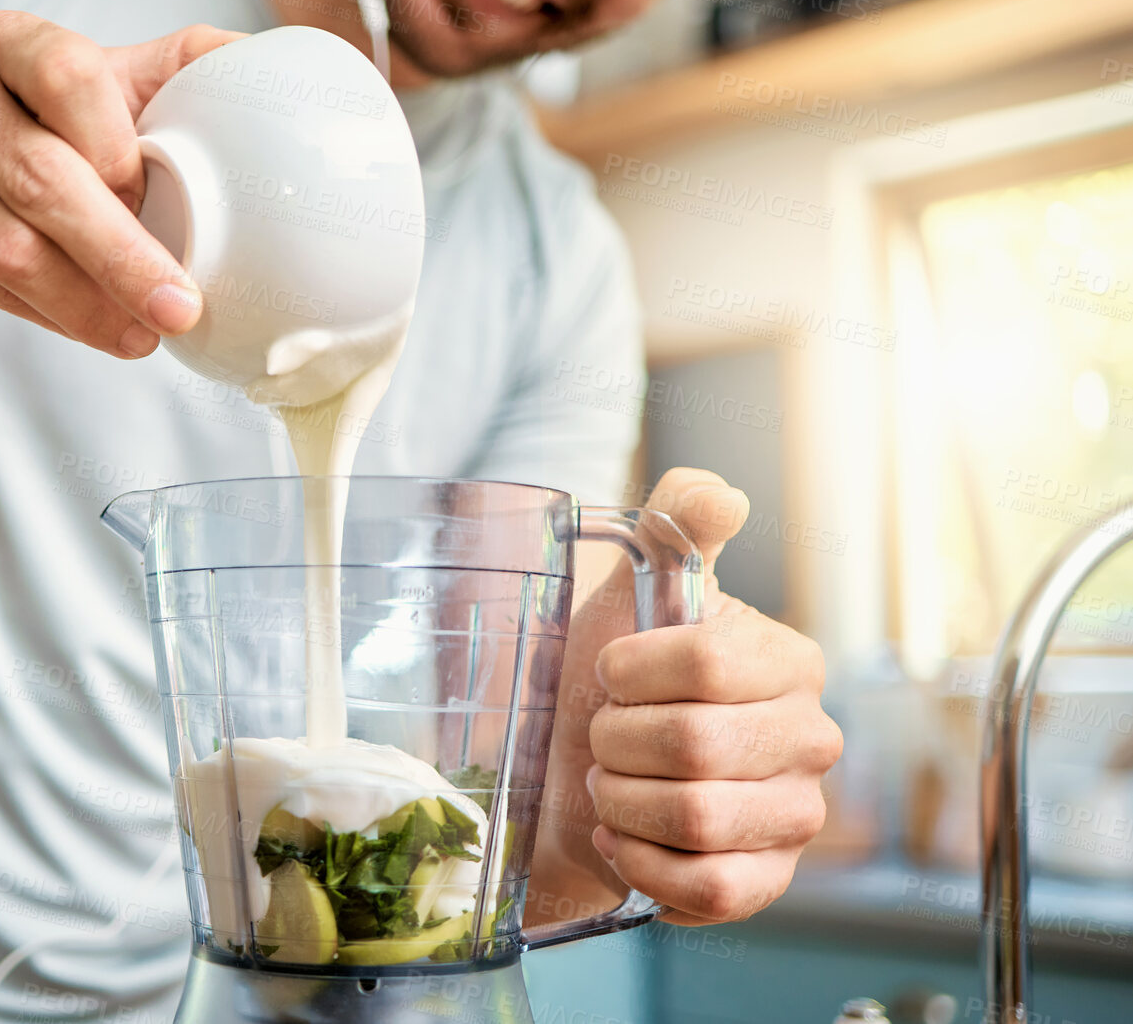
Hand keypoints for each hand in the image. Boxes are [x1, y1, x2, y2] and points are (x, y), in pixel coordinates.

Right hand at [0, 12, 243, 357]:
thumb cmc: (4, 119)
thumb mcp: (74, 79)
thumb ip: (163, 72)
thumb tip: (264, 62)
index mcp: (11, 43)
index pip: (72, 79)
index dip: (120, 146)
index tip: (156, 195)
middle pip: (44, 179)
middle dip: (122, 256)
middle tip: (179, 306)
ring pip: (13, 248)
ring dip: (89, 304)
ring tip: (142, 336)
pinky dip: (51, 316)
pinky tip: (94, 330)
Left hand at [583, 468, 841, 923]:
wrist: (575, 769)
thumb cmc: (609, 678)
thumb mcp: (633, 586)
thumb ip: (680, 519)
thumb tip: (724, 497)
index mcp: (788, 662)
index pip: (709, 662)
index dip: (632, 671)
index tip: (607, 672)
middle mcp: (809, 740)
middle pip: (694, 744)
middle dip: (617, 740)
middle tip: (601, 736)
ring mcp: (795, 816)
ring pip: (698, 818)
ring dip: (624, 802)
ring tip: (610, 785)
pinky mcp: (766, 882)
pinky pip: (710, 887)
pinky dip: (643, 864)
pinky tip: (621, 838)